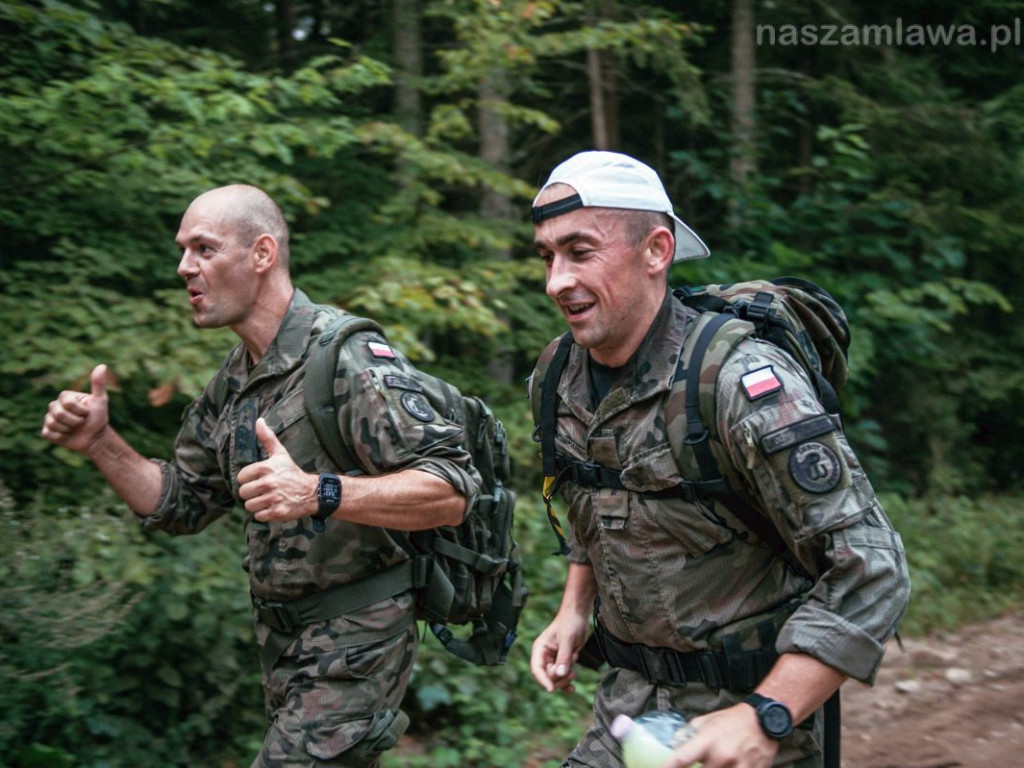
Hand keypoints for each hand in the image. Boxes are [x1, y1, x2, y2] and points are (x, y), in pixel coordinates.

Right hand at [41, 364, 110, 454]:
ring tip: (75, 428)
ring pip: (52, 423)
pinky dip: (61, 436)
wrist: (95, 438)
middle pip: (57, 413)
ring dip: (68, 429)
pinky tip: (67, 435)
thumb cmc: (98, 418)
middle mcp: (55, 405)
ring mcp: (49, 418)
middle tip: (81, 422)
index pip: (66, 402)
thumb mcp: (100, 400)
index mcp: (66, 396)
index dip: (79, 410)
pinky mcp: (47, 431)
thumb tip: (102, 365)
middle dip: (74, 420)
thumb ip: (98, 384)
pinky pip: (48, 433)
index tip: (87, 412)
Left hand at [237, 418, 317, 523]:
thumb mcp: (280, 454)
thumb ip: (267, 438)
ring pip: (249, 506)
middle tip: (263, 491)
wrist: (312, 492)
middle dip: (251, 494)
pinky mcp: (277, 512)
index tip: (258, 480)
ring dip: (257, 505)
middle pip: (243, 493)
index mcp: (265, 468)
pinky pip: (258, 516)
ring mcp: (273, 498)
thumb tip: (258, 420)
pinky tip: (273, 507)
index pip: (241, 478)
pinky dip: (264, 514)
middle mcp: (268, 483)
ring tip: (268, 499)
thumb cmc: (292, 472)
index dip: (248, 480)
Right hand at [530, 611, 588, 692]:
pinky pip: (561, 678)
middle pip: (547, 677)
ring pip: (555, 679)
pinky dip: (566, 683)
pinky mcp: (562, 662)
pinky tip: (572, 688)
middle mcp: (544, 657)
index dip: (542, 680)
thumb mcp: (567, 638)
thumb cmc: (570, 623)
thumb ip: (563, 656)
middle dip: (559, 678)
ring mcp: (553, 660)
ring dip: (565, 679)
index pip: (537, 669)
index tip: (550, 689)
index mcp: (540, 649)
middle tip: (572, 672)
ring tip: (575, 669)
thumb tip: (561, 673)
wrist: (578, 616)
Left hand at [661, 703, 776, 767]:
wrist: (763, 722)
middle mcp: (722, 755)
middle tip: (701, 762)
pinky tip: (728, 766)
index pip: (681, 759)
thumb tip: (673, 744)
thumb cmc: (733, 721)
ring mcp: (738, 767)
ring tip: (716, 763)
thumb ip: (688, 733)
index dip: (668, 767)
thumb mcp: (706, 721)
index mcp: (708, 740)